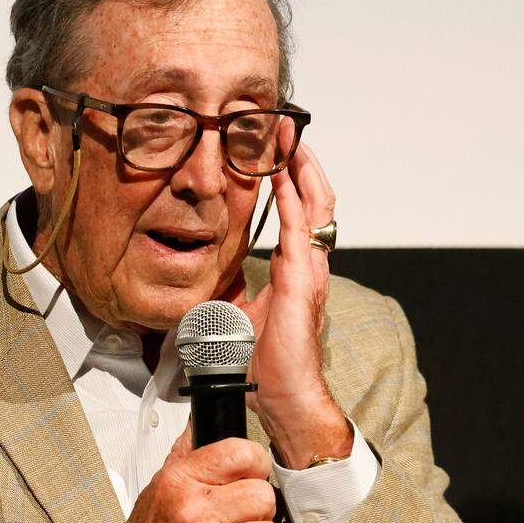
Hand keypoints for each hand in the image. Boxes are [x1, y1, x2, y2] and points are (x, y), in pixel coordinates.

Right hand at [80, 430, 277, 522]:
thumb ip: (184, 457)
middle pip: (263, 494)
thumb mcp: (156, 492)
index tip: (253, 474)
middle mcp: (193, 509)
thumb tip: (199, 422)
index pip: (240, 453)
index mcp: (178, 482)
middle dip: (257, 510)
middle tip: (238, 521)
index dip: (256, 464)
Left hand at [229, 133, 352, 468]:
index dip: (294, 178)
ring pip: (316, 205)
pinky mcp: (300, 279)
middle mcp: (310, 263)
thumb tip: (207, 282)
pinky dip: (292, 196)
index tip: (277, 149)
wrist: (283, 394)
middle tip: (286, 129)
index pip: (303, 212)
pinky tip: (280, 172)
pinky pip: (300, 227)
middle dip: (302, 160)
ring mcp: (310, 269)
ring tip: (289, 137)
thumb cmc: (265, 362)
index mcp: (297, 269)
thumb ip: (231, 290)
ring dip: (301, 168)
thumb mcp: (240, 314)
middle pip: (316, 198)